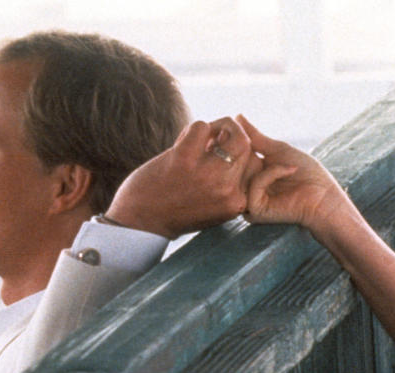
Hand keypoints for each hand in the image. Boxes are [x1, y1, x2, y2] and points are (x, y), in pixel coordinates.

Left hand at [104, 117, 262, 238]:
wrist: (139, 224)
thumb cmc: (175, 212)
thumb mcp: (214, 206)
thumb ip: (229, 183)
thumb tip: (239, 142)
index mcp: (237, 202)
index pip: (255, 165)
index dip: (238, 155)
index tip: (221, 156)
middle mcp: (227, 189)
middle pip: (245, 147)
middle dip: (230, 136)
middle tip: (211, 142)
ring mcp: (207, 173)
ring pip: (232, 132)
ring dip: (217, 127)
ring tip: (200, 140)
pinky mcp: (185, 158)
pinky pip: (201, 126)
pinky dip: (192, 129)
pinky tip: (181, 144)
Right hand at [238, 115, 352, 233]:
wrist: (323, 198)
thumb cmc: (307, 174)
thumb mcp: (279, 149)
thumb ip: (256, 136)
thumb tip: (237, 116)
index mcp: (252, 171)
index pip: (233, 154)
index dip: (236, 140)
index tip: (239, 128)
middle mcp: (247, 185)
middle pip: (232, 163)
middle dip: (246, 150)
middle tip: (267, 145)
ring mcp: (249, 199)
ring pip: (239, 174)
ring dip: (260, 161)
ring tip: (286, 161)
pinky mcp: (255, 210)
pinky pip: (254, 184)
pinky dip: (272, 173)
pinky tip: (289, 170)